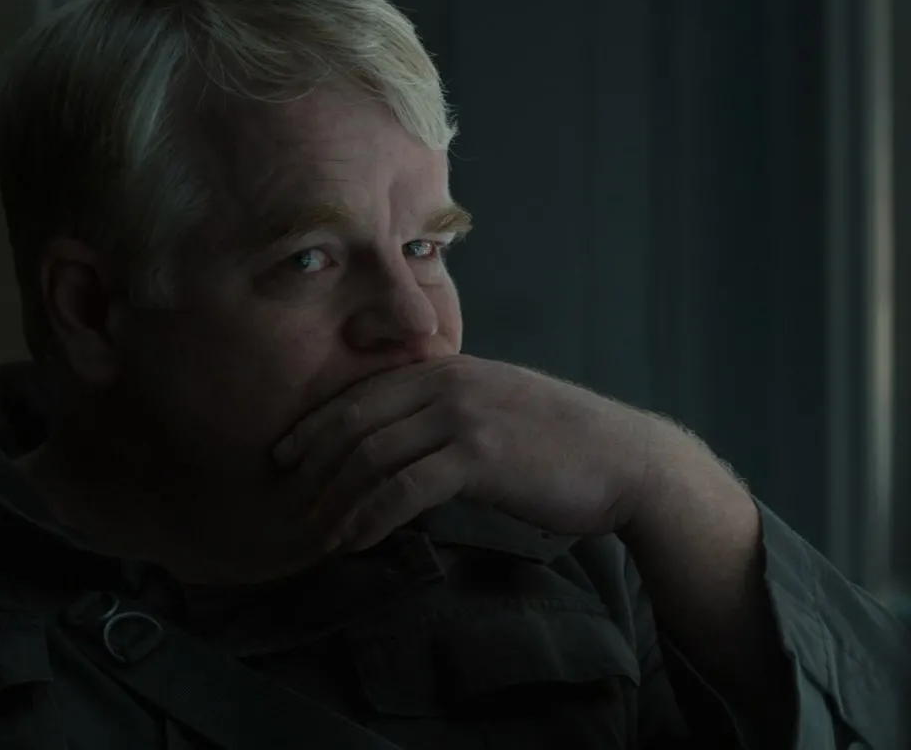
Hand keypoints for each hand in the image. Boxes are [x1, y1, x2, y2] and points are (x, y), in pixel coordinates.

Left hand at [273, 355, 687, 554]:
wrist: (626, 460)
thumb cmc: (565, 444)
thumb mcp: (500, 409)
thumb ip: (453, 413)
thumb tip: (407, 443)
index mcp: (449, 369)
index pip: (363, 393)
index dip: (315, 427)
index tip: (285, 459)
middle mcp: (449, 383)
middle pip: (355, 421)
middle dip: (313, 466)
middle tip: (290, 506)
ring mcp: (464, 416)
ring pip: (372, 455)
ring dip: (337, 501)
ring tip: (318, 535)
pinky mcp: (479, 455)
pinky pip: (404, 488)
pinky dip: (372, 516)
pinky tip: (356, 540)